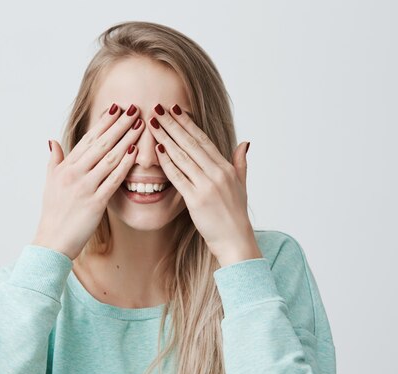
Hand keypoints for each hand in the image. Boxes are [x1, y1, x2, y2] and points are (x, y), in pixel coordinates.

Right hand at [32, 103, 142, 259]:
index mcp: (66, 166)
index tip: (116, 108)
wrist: (53, 240)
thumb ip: (54, 160)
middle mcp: (75, 173)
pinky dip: (124, 166)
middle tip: (134, 109)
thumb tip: (52, 141)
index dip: (103, 122)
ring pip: (109, 158)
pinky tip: (135, 154)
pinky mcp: (95, 202)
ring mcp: (85, 187)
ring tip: (139, 125)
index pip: (88, 138)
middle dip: (119, 125)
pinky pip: (113, 180)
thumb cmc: (54, 212)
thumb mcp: (50, 182)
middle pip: (101, 143)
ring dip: (126, 140)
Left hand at [148, 104, 262, 266]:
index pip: (203, 140)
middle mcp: (217, 174)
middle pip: (191, 143)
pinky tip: (157, 150)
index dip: (188, 123)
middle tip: (157, 108)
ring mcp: (207, 186)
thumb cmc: (235, 214)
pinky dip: (167, 163)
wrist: (236, 240)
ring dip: (165, 138)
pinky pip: (178, 177)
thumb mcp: (241, 185)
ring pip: (183, 156)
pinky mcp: (196, 200)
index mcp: (226, 168)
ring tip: (152, 124)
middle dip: (172, 124)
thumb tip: (245, 143)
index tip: (175, 109)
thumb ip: (241, 162)